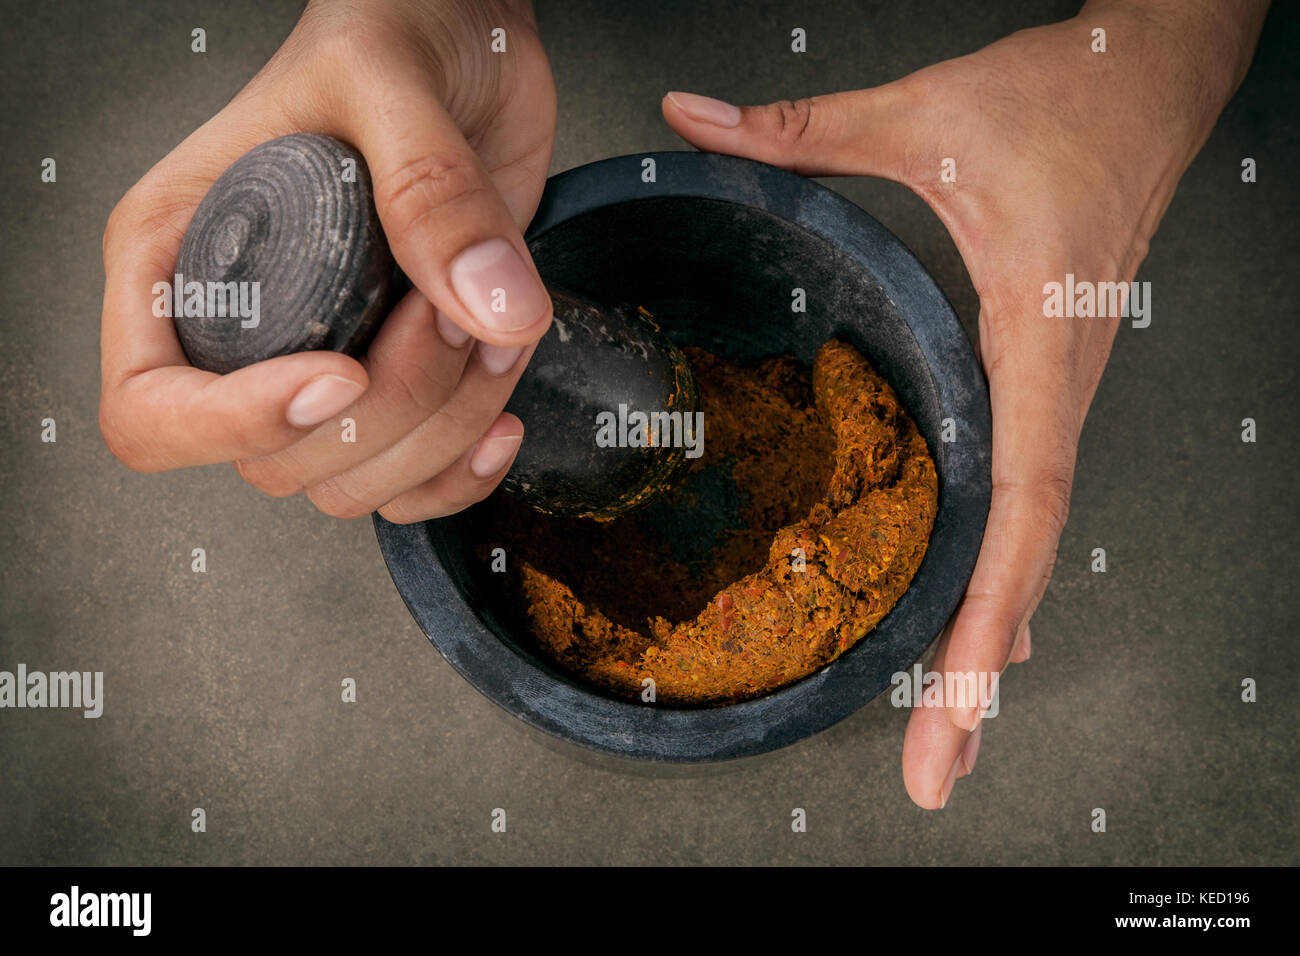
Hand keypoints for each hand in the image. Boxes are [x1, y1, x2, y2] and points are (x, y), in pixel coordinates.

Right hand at [100, 0, 555, 521]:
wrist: (466, 39)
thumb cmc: (390, 28)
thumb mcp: (389, 79)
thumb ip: (432, 192)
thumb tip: (489, 307)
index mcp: (181, 256)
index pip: (151, 412)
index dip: (237, 424)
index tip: (339, 374)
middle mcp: (246, 329)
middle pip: (281, 460)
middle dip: (390, 408)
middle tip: (449, 307)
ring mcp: (323, 362)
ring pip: (357, 480)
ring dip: (445, 429)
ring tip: (493, 329)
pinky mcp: (399, 379)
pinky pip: (412, 485)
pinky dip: (463, 469)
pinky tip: (500, 409)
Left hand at [662, 0, 1265, 806]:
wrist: (1148, 77)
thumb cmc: (1062, 101)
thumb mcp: (924, 115)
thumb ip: (802, 128)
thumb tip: (692, 118)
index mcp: (1035, 337)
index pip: (1024, 495)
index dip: (992, 600)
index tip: (963, 689)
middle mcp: (1053, 386)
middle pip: (1025, 553)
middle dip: (982, 670)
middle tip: (938, 768)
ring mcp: (1054, 394)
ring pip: (1029, 542)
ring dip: (990, 642)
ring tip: (949, 734)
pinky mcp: (1041, 386)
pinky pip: (1025, 503)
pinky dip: (1000, 578)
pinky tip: (978, 633)